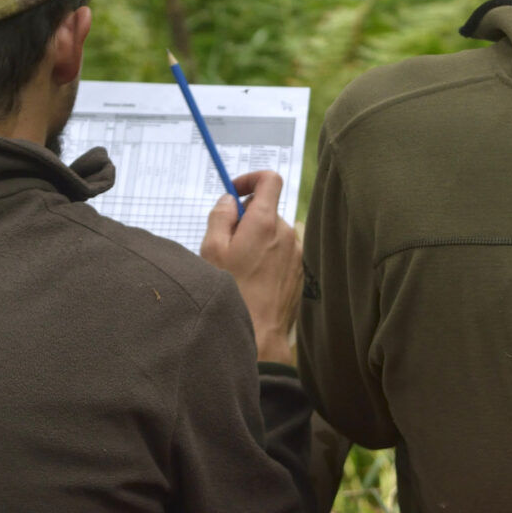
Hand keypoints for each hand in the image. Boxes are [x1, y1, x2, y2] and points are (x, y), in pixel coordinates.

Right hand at [200, 170, 299, 365]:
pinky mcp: (299, 270)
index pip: (269, 180)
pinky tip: (252, 279)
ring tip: (238, 266)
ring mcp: (296, 252)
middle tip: (226, 242)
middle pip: (266, 209)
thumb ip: (220, 217)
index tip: (234, 192)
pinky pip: (281, 252)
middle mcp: (286, 233)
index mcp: (264, 222)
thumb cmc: (232, 293)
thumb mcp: (212, 250)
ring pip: (273, 233)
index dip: (251, 179)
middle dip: (245, 218)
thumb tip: (228, 201)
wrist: (259, 334)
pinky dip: (266, 256)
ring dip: (256, 240)